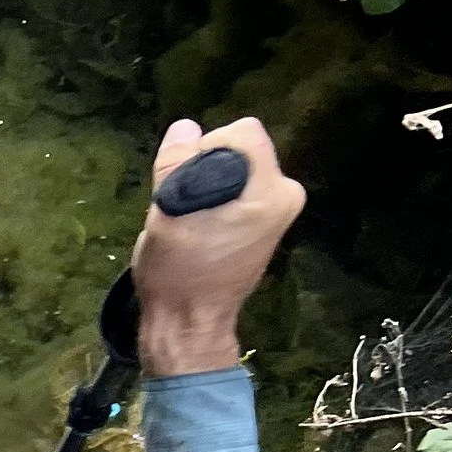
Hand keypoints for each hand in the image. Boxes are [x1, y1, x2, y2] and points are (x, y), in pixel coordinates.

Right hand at [132, 114, 304, 379]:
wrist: (190, 323)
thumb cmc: (177, 274)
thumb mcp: (166, 214)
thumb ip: (177, 164)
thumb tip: (185, 127)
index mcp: (269, 193)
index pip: (241, 133)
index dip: (205, 149)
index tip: (185, 184)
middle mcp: (286, 195)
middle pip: (241, 148)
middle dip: (208, 167)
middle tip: (186, 207)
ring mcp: (280, 209)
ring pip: (239, 167)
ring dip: (212, 184)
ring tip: (193, 222)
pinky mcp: (269, 221)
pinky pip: (241, 187)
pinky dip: (221, 198)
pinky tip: (204, 228)